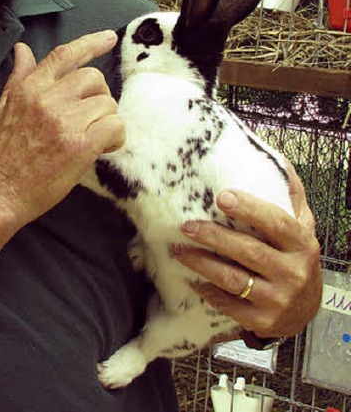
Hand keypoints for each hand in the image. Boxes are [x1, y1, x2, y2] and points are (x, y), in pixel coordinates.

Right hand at [0, 30, 124, 227]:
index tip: (108, 37)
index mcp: (29, 88)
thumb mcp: (3, 108)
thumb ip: (19, 77)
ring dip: (106, 120)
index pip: (64, 55)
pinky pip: (114, 126)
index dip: (90, 43)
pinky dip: (115, 137)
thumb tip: (22, 50)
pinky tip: (103, 148)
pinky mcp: (79, 145)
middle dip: (98, 97)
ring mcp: (64, 120)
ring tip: (94, 138)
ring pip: (107, 103)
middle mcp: (47, 98)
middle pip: (93, 78)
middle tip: (90, 118)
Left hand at [172, 163, 321, 338]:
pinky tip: (189, 277)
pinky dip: (206, 289)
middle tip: (186, 225)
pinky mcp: (263, 321)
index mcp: (301, 244)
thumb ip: (290, 196)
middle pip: (248, 251)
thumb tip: (279, 161)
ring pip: (232, 278)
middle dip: (213, 236)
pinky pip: (227, 303)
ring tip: (177, 249)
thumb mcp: (301, 227)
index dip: (249, 209)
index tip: (221, 196)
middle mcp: (293, 273)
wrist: (305, 311)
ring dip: (200, 262)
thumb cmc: (294, 259)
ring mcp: (278, 299)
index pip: (276, 223)